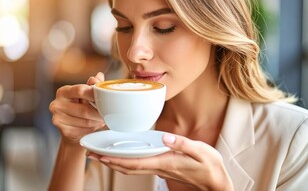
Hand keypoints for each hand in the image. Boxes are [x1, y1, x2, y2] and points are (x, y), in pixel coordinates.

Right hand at [49, 72, 105, 143]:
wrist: (72, 129)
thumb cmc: (81, 107)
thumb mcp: (86, 95)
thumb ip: (92, 85)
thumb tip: (99, 76)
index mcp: (63, 91)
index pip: (81, 90)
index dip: (95, 94)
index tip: (106, 97)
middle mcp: (57, 104)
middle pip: (85, 110)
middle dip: (99, 112)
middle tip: (109, 113)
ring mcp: (58, 118)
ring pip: (86, 121)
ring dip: (97, 121)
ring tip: (102, 118)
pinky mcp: (63, 131)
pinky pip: (84, 130)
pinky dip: (93, 128)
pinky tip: (95, 125)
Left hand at [88, 133, 232, 190]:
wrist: (215, 181)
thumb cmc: (209, 166)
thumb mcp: (200, 151)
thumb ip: (182, 144)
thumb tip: (165, 137)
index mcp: (165, 162)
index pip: (134, 162)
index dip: (115, 160)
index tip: (100, 155)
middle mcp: (159, 167)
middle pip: (128, 167)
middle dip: (108, 162)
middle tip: (92, 154)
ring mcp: (160, 169)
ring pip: (132, 168)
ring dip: (115, 163)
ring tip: (102, 156)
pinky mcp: (162, 167)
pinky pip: (139, 166)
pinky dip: (127, 162)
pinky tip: (123, 156)